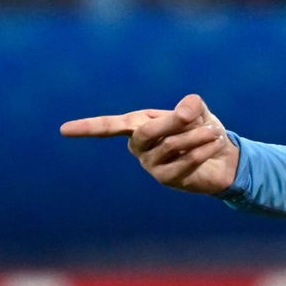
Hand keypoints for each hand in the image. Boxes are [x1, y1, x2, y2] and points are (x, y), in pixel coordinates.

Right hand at [60, 94, 238, 194]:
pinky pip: (183, 162)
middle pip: (145, 133)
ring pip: (169, 146)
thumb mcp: (198, 111)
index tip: (63, 130)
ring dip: (195, 136)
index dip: (87, 128)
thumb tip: (183, 112)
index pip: (108, 126)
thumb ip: (190, 106)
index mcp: (138, 124)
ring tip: (213, 131)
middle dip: (172, 122)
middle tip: (192, 115)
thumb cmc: (202, 128)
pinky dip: (202, 150)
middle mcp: (139, 146)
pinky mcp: (167, 179)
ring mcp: (150, 165)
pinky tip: (214, 144)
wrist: (222, 157)